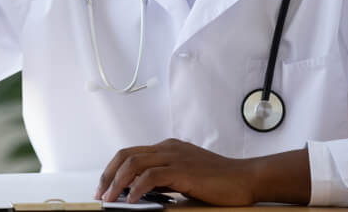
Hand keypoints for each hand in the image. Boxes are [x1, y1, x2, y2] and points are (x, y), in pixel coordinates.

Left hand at [96, 139, 308, 205]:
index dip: (113, 169)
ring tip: (110, 199)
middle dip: (108, 175)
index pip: (130, 153)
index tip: (105, 187)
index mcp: (167, 148)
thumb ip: (165, 180)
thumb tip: (141, 192)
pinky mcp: (182, 170)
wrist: (246, 179)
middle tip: (101, 194)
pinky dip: (137, 188)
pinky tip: (131, 200)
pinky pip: (151, 176)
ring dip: (118, 183)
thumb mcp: (186, 177)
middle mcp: (167, 148)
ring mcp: (174, 157)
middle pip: (126, 155)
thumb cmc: (220, 182)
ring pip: (134, 164)